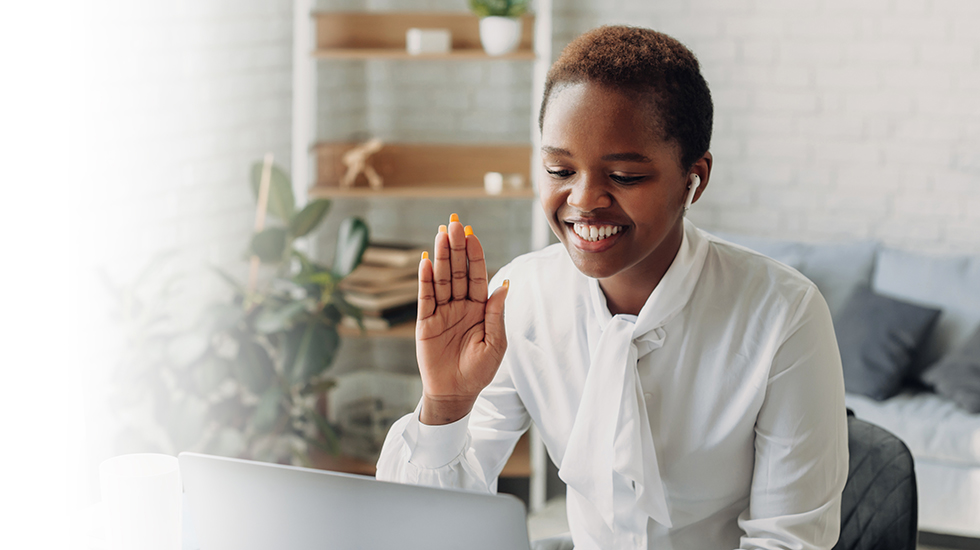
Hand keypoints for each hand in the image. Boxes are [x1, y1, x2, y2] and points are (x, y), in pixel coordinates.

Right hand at [416, 214, 508, 424]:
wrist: (456, 394)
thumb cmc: (479, 372)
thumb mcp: (495, 344)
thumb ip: (496, 315)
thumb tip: (503, 286)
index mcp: (479, 308)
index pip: (476, 276)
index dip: (474, 255)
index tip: (472, 234)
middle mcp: (460, 305)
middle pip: (457, 271)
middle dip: (456, 248)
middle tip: (454, 224)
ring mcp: (441, 312)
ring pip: (440, 279)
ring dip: (440, 257)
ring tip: (440, 234)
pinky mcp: (425, 323)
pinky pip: (425, 297)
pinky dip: (425, 280)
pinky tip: (425, 261)